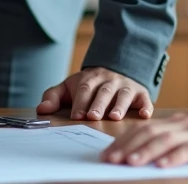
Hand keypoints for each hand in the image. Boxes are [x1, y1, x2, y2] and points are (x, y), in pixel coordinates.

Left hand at [37, 68, 152, 120]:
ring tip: (115, 117)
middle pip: (104, 91)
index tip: (76, 116)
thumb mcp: (69, 87)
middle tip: (93, 117)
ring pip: (123, 94)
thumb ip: (54, 97)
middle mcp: (109, 81)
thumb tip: (41, 110)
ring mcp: (126, 86)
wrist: (115, 69)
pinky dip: (146, 106)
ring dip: (120, 105)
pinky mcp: (141, 93)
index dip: (80, 102)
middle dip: (98, 104)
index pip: (84, 89)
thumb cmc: (88, 86)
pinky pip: (145, 99)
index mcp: (90, 79)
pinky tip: (145, 114)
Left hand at [101, 112, 187, 167]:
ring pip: (167, 140)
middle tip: (111, 160)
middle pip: (150, 133)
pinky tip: (163, 166)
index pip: (142, 129)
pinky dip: (175, 157)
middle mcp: (183, 123)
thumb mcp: (187, 137)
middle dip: (127, 147)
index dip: (123, 141)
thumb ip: (167, 143)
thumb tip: (136, 157)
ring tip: (130, 163)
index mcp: (174, 122)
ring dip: (146, 151)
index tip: (106, 154)